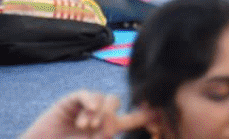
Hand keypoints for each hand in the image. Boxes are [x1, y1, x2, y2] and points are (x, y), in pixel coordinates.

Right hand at [20, 91, 148, 138]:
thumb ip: (107, 137)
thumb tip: (116, 131)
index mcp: (107, 129)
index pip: (132, 118)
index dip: (145, 115)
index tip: (158, 117)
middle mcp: (98, 116)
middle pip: (116, 104)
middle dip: (112, 117)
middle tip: (102, 133)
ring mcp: (84, 107)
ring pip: (104, 98)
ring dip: (99, 112)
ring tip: (86, 127)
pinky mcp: (70, 102)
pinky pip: (87, 93)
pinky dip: (90, 100)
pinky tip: (88, 111)